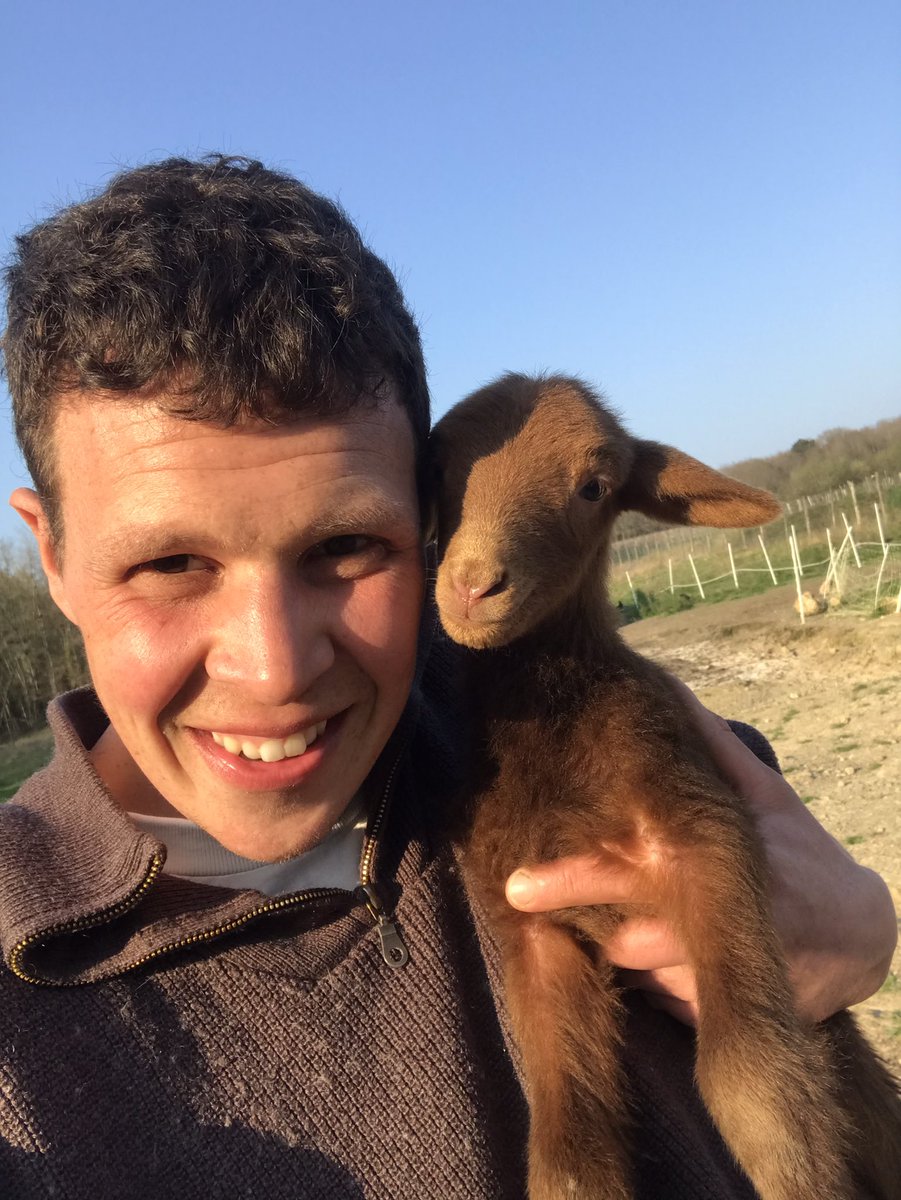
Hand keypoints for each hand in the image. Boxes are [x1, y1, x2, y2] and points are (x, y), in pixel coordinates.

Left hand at [504, 684, 897, 1025]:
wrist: (863, 940)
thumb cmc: (801, 852)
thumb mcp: (764, 795)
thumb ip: (711, 747)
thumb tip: (667, 686)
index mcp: (714, 864)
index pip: (626, 875)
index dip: (571, 881)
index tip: (515, 883)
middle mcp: (710, 928)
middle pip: (619, 940)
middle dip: (581, 926)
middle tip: (539, 902)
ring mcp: (713, 979)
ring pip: (633, 976)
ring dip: (616, 950)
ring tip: (625, 917)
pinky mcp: (716, 1015)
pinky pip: (657, 1002)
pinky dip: (648, 979)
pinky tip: (667, 951)